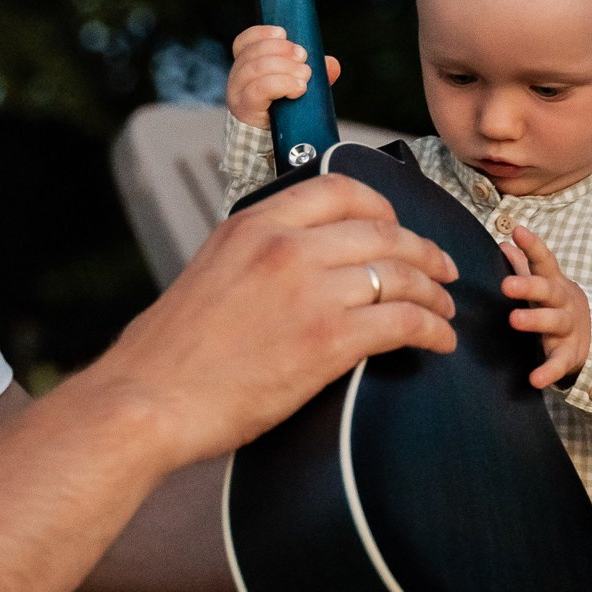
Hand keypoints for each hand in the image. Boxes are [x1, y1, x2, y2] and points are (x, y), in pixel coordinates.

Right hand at [85, 173, 458, 468]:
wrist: (146, 401)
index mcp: (254, 224)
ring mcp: (310, 290)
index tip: (400, 227)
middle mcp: (286, 246)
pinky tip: (439, 340)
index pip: (341, 190)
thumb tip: (296, 264)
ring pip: (401, 274)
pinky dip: (432, 328)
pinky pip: (403, 321)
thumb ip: (256, 255)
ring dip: (434, 292)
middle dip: (423, 251)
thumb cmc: (170, 355)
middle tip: (441, 269)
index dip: (384, 208)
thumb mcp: (210, 272)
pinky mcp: (328, 339)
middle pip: (383, 232)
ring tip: (445, 309)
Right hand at [226, 24, 341, 127]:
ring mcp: (238, 93)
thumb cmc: (286, 114)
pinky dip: (282, 84)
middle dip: (281, 50)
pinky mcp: (244, 109)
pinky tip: (299, 89)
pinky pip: (259, 89)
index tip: (283, 33)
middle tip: (303, 57)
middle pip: (252, 53)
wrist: (277, 147)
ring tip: (305, 76)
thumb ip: (314, 74)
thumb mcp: (300, 89)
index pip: (244, 43)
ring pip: (255, 69)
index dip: (261, 34)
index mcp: (246, 68)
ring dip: (285, 67)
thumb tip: (331, 64)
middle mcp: (237, 78)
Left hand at [500, 225, 589, 389]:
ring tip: (515, 319)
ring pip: (554, 322)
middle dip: (529, 286)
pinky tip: (534, 379)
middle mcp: (563, 302)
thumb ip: (525, 265)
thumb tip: (504, 243)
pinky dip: (548, 371)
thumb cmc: (558, 305)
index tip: (517, 230)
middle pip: (548, 291)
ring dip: (535, 320)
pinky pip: (559, 362)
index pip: (545, 261)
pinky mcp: (569, 354)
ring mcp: (568, 328)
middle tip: (507, 285)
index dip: (532, 246)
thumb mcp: (545, 284)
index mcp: (554, 283)